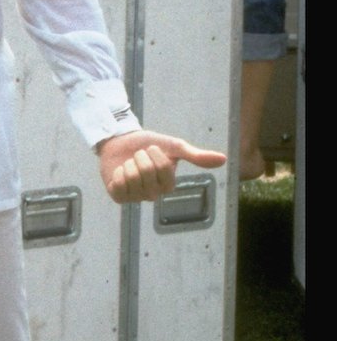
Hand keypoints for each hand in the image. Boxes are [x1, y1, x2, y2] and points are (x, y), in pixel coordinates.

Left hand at [96, 129, 227, 203]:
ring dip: (127, 164)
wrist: (120, 142)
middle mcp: (155, 195)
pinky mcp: (119, 198)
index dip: (154, 154)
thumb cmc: (148, 144)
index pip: (163, 168)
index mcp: (169, 184)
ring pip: (131, 178)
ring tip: (130, 163)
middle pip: (145, 172)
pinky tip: (119, 172)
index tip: (152, 150)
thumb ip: (195, 155)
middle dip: (139, 157)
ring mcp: (136, 198)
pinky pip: (118, 185)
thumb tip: (224, 159)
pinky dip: (117, 173)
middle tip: (138, 156)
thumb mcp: (173, 147)